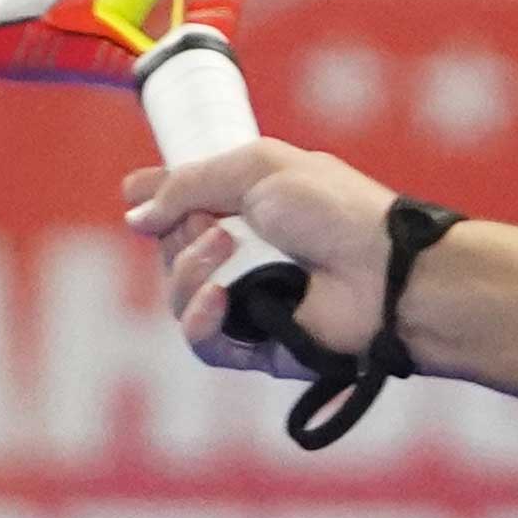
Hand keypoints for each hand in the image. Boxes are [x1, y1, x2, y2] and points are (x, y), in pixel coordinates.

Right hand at [125, 140, 399, 371]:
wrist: (385, 271)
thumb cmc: (335, 211)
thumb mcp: (257, 169)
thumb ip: (188, 185)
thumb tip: (135, 214)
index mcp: (254, 206)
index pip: (188, 205)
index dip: (157, 200)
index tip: (132, 193)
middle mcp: (249, 255)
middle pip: (172, 252)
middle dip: (177, 232)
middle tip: (209, 221)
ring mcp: (251, 303)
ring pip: (178, 297)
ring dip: (186, 268)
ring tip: (224, 245)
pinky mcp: (258, 348)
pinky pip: (202, 343)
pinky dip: (199, 318)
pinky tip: (218, 296)